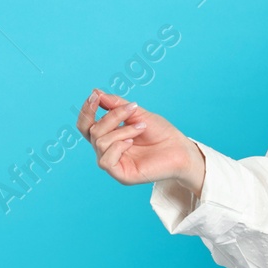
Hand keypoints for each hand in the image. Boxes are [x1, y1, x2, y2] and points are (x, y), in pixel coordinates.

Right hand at [75, 88, 204, 193]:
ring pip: (100, 142)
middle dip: (112, 117)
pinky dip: (118, 147)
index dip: (86, 110)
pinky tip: (131, 142)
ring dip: (122, 130)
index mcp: (109, 136)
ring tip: (141, 128)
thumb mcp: (137, 113)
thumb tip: (96, 92)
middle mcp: (108, 150)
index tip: (95, 96)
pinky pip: (105, 160)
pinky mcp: (121, 175)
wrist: (181, 149)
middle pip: (92, 131)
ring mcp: (114, 163)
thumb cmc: (161, 133)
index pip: (86, 125)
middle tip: (133, 110)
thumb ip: (117, 105)